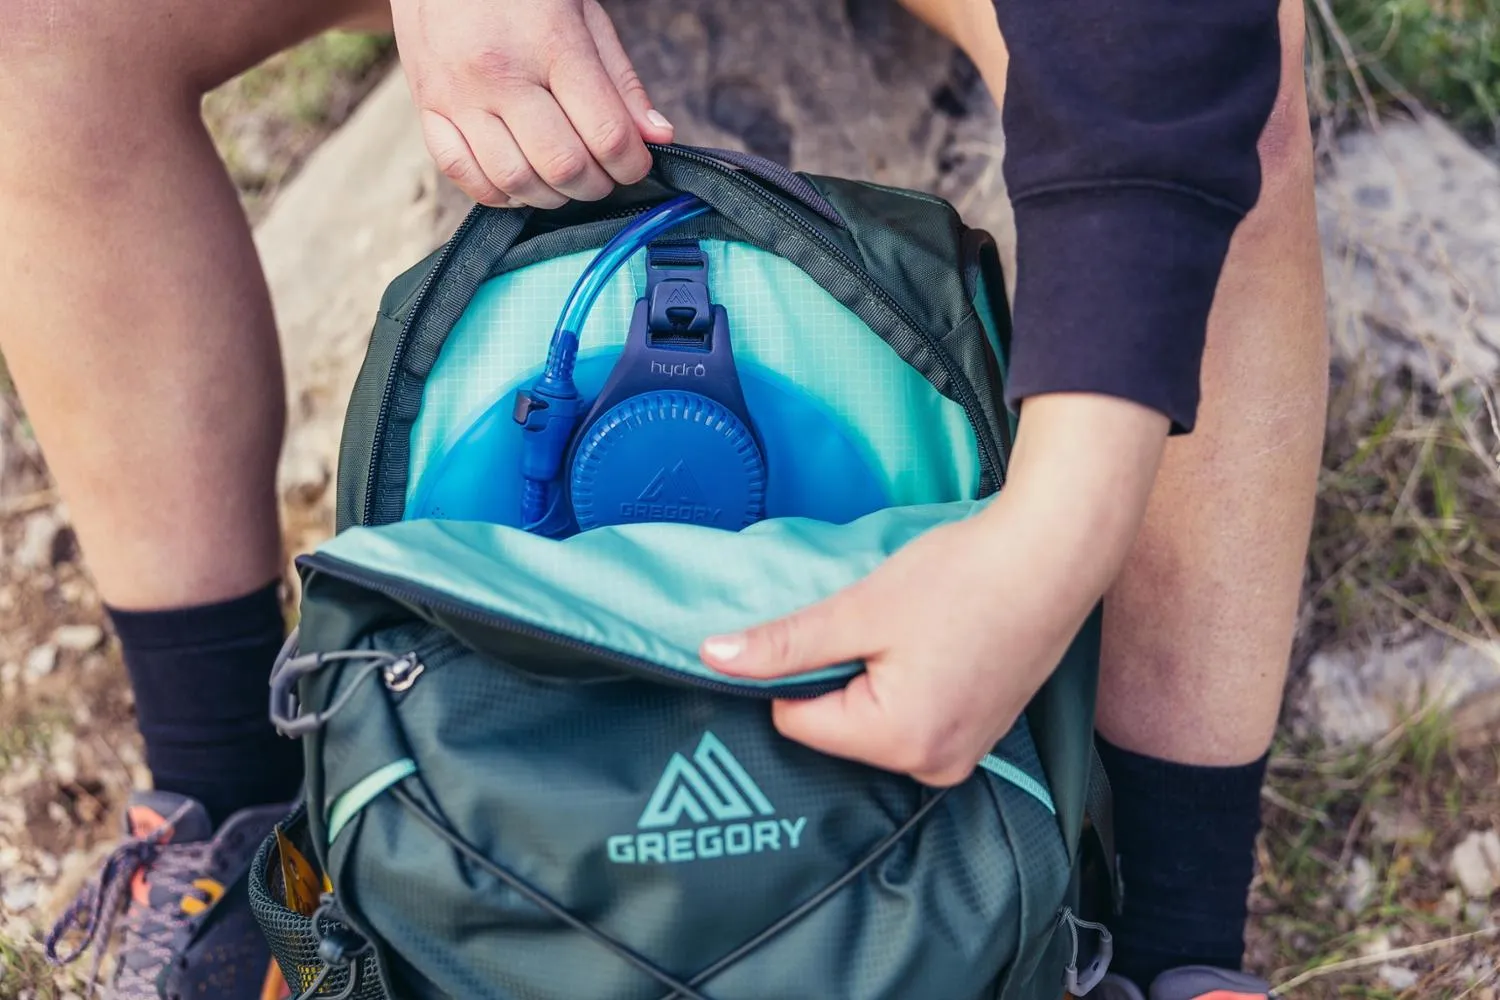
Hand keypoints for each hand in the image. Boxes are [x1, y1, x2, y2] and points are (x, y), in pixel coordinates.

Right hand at [391, 0, 674, 208]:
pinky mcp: (428, 108)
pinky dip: (498, 192)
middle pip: (562, 166)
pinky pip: (463, 175)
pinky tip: (519, 180)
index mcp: (551, 45)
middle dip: (595, 185)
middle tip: (601, 175)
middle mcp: (501, 74)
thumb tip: (657, 137)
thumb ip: (620, 80)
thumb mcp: (584, 15)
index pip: (607, 134)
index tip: (635, 165)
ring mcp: (459, 95)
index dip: (632, 165)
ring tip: (563, 179)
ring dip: (550, 195)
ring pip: (514, 180)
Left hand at [700, 395, 1169, 785]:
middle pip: (839, 730)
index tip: (829, 628)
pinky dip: (909, 686)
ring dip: (875, 680)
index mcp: (898, 740)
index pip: (798, 722)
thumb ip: (785, 643)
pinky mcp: (980, 735)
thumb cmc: (963, 578)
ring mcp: (962, 754)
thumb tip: (713, 657)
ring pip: (875, 724)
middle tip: (877, 625)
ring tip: (912, 632)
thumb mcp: (861, 609)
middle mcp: (933, 765)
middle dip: (841, 677)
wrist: (1053, 558)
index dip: (798, 670)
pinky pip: (915, 721)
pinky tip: (932, 643)